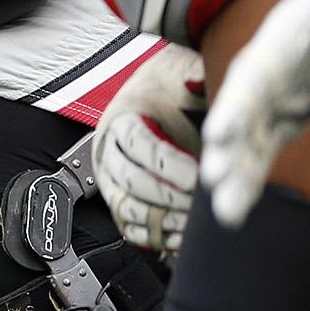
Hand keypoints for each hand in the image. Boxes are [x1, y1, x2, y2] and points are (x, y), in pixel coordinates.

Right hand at [92, 48, 202, 255]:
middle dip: (167, 196)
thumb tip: (200, 81)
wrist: (157, 96)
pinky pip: (129, 227)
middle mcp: (109, 151)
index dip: (167, 165)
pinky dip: (154, 236)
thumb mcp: (181, 73)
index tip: (198, 177)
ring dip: (161, 219)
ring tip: (191, 222)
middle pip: (129, 180)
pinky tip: (181, 237)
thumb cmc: (169, 86)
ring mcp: (111, 179)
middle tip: (200, 203)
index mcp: (121, 119)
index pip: (136, 144)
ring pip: (126, 208)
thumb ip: (193, 78)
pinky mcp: (120, 200)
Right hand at [204, 0, 309, 225]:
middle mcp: (272, 66)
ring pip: (250, 135)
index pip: (260, 71)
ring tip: (228, 212)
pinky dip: (252, 177)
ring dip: (237, 169)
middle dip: (230, 143)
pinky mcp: (290, 115)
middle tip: (215, 176)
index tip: (223, 133)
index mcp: (287, 36)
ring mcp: (278, 93)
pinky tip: (237, 209)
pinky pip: (266, 149)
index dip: (240, 103)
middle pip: (244, 107)